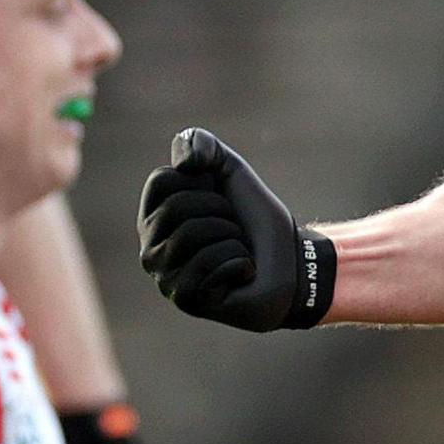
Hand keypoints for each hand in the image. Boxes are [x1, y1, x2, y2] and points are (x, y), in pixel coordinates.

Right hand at [139, 129, 333, 331]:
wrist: (292, 264)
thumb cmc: (256, 221)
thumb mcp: (230, 170)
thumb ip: (201, 145)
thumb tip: (183, 163)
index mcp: (154, 217)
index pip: (161, 179)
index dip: (201, 182)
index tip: (219, 199)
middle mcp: (150, 249)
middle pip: (177, 208)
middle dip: (221, 212)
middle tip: (235, 230)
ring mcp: (164, 277)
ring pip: (192, 234)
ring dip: (232, 237)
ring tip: (238, 251)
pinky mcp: (184, 298)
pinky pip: (208, 262)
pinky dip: (238, 261)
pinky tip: (241, 274)